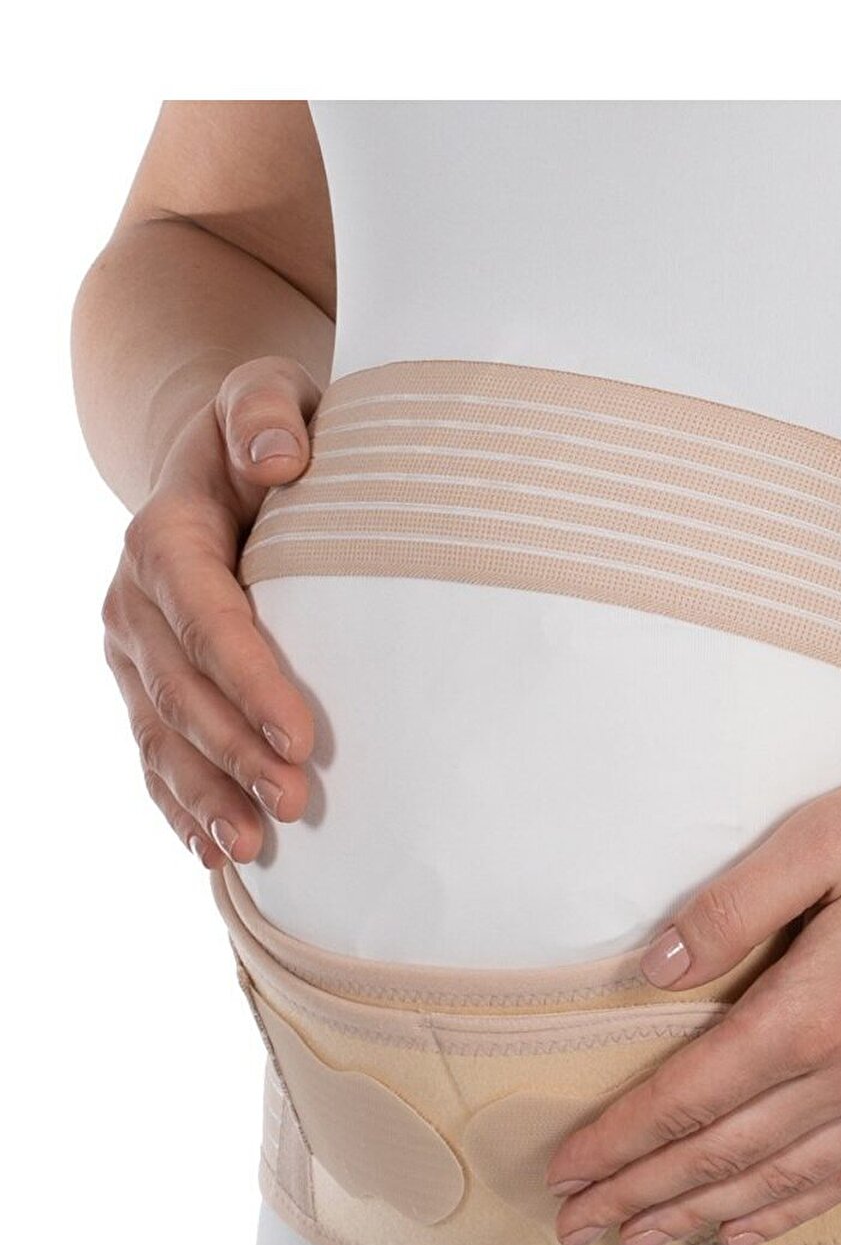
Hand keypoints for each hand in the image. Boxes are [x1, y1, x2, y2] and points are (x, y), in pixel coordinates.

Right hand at [102, 356, 320, 867]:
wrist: (221, 461)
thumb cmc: (267, 430)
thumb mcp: (266, 392)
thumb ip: (268, 411)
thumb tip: (279, 455)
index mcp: (164, 536)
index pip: (204, 614)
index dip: (248, 679)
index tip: (303, 735)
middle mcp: (134, 601)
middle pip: (180, 689)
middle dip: (233, 752)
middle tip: (295, 803)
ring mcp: (134, 654)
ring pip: (161, 735)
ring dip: (204, 795)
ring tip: (251, 846)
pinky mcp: (147, 688)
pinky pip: (156, 756)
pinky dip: (180, 806)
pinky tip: (214, 852)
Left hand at [544, 741, 840, 1244]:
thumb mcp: (828, 832)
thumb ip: (733, 903)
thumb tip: (652, 968)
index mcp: (817, 1006)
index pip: (694, 1094)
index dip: (624, 1138)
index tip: (568, 1169)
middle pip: (726, 1153)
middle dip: (643, 1194)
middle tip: (576, 1225)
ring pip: (783, 1179)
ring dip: (703, 1216)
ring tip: (640, 1242)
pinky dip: (790, 1211)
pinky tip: (746, 1229)